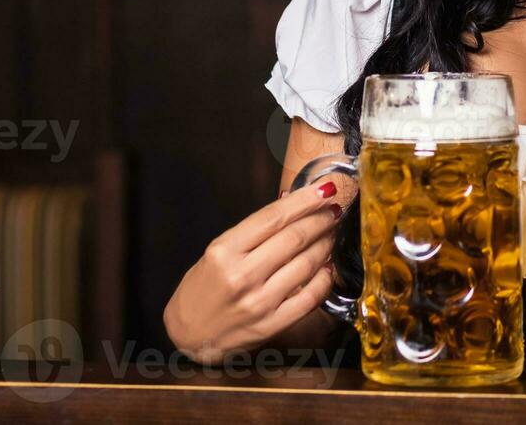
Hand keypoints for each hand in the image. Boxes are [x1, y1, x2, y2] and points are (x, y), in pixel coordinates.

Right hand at [163, 180, 341, 362]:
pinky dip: (325, 278)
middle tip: (335, 209)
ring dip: (326, 244)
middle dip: (321, 218)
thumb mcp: (217, 251)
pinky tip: (328, 266)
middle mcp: (242, 275)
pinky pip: (310, 297)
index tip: (325, 189)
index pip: (274, 217)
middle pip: (294, 237)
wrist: (190, 335)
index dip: (305, 200)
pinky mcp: (273, 325)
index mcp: (224, 250)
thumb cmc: (203, 288)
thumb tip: (291, 202)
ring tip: (332, 233)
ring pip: (307, 264)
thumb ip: (253, 231)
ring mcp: (259, 302)